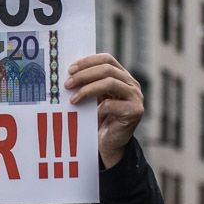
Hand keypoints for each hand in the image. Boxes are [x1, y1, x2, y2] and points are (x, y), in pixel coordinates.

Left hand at [64, 54, 141, 168]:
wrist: (110, 144)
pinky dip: (98, 109)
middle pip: (107, 69)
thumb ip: (90, 84)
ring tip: (73, 98)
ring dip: (88, 89)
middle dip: (84, 75)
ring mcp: (136, 97)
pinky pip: (112, 105)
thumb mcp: (95, 98)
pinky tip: (91, 115)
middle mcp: (132, 84)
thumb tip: (70, 73)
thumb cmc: (100, 119)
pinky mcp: (135, 111)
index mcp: (123, 77)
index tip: (70, 69)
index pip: (107, 59)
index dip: (88, 61)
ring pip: (110, 83)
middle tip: (68, 84)